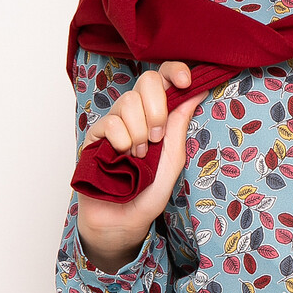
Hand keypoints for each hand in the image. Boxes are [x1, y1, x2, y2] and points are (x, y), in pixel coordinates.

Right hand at [77, 61, 207, 270]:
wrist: (121, 221)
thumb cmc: (147, 193)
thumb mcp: (173, 159)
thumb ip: (180, 124)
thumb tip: (198, 91)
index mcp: (157, 115)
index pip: (163, 78)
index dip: (174, 71)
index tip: (185, 81)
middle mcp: (136, 114)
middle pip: (146, 81)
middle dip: (157, 107)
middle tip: (157, 136)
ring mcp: (114, 123)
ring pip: (128, 102)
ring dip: (139, 132)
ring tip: (137, 156)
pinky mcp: (95, 135)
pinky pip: (111, 123)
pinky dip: (122, 141)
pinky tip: (120, 158)